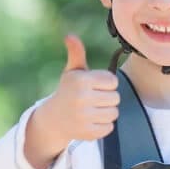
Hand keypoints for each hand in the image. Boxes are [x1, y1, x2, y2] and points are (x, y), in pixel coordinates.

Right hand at [22, 35, 119, 168]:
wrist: (54, 119)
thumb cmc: (69, 90)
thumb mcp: (72, 71)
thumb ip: (76, 53)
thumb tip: (70, 35)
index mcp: (81, 80)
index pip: (113, 81)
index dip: (106, 84)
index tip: (94, 86)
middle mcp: (81, 98)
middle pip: (116, 98)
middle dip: (107, 98)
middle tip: (93, 99)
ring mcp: (84, 117)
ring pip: (114, 113)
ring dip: (107, 112)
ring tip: (93, 110)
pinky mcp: (87, 132)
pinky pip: (109, 127)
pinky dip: (103, 125)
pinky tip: (91, 121)